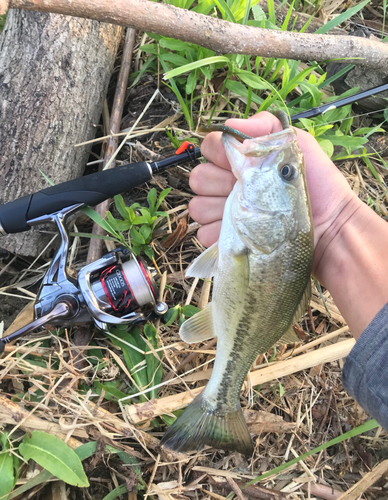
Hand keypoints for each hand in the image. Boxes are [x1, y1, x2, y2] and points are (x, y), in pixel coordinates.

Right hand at [189, 111, 358, 280]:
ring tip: (244, 214)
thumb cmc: (317, 186)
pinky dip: (218, 233)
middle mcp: (230, 185)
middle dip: (217, 182)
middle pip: (198, 177)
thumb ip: (266, 127)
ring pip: (197, 206)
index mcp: (243, 162)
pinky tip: (241, 234)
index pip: (210, 147)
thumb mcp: (298, 146)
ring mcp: (226, 213)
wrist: (328, 229)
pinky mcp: (226, 239)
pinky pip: (204, 233)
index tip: (238, 162)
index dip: (219, 152)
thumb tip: (230, 125)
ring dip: (216, 209)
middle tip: (244, 190)